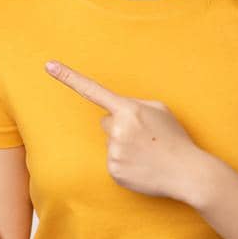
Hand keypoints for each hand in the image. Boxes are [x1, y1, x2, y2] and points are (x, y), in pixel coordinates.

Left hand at [44, 59, 210, 202]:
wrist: (189, 173)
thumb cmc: (175, 139)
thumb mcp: (160, 110)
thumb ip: (134, 105)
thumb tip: (114, 113)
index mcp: (129, 109)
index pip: (93, 90)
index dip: (68, 77)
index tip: (48, 65)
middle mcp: (118, 129)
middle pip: (106, 122)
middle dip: (121, 128)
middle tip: (145, 138)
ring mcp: (114, 151)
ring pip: (109, 143)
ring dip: (124, 147)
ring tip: (148, 153)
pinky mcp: (114, 171)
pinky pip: (112, 162)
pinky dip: (125, 164)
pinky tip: (143, 166)